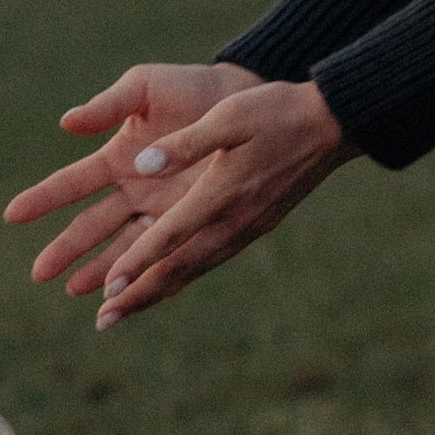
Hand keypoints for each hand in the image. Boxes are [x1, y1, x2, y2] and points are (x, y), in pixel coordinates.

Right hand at [4, 63, 259, 301]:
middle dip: (66, 249)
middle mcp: (135, 191)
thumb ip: (108, 106)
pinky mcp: (191, 220)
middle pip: (91, 226)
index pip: (71, 184)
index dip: (42, 198)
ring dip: (102, 270)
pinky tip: (134, 294)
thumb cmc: (189, 88)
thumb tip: (67, 122)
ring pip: (124, 247)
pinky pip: (167, 253)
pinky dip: (150, 274)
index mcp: (116, 159)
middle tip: (38, 273)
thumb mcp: (144, 89)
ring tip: (78, 292)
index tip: (12, 214)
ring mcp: (161, 209)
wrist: (243, 97)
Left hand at [7, 69, 351, 326]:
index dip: (136, 263)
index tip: (108, 288)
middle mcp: (232, 222)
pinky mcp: (253, 227)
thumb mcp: (229, 116)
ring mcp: (245, 229)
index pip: (169, 237)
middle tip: (103, 322)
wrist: (331, 125)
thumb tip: (143, 163)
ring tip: (123, 312)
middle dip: (138, 296)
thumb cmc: (276, 112)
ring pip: (192, 270)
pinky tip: (165, 284)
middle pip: (177, 269)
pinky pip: (209, 261)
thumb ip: (185, 142)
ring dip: (155, 293)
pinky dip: (181, 278)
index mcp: (220, 194)